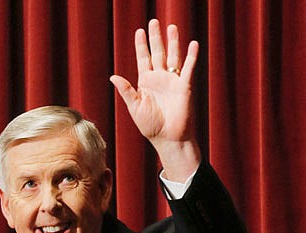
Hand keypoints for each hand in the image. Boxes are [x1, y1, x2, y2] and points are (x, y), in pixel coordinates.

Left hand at [111, 19, 200, 180]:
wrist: (168, 138)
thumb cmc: (151, 127)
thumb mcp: (135, 107)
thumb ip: (126, 91)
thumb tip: (113, 76)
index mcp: (146, 83)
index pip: (143, 59)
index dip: (141, 45)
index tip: (139, 32)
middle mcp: (160, 79)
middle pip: (157, 53)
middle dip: (155, 37)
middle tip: (153, 21)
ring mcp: (173, 81)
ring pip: (173, 56)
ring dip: (173, 42)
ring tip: (172, 27)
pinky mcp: (185, 86)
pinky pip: (188, 68)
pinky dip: (191, 56)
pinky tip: (193, 44)